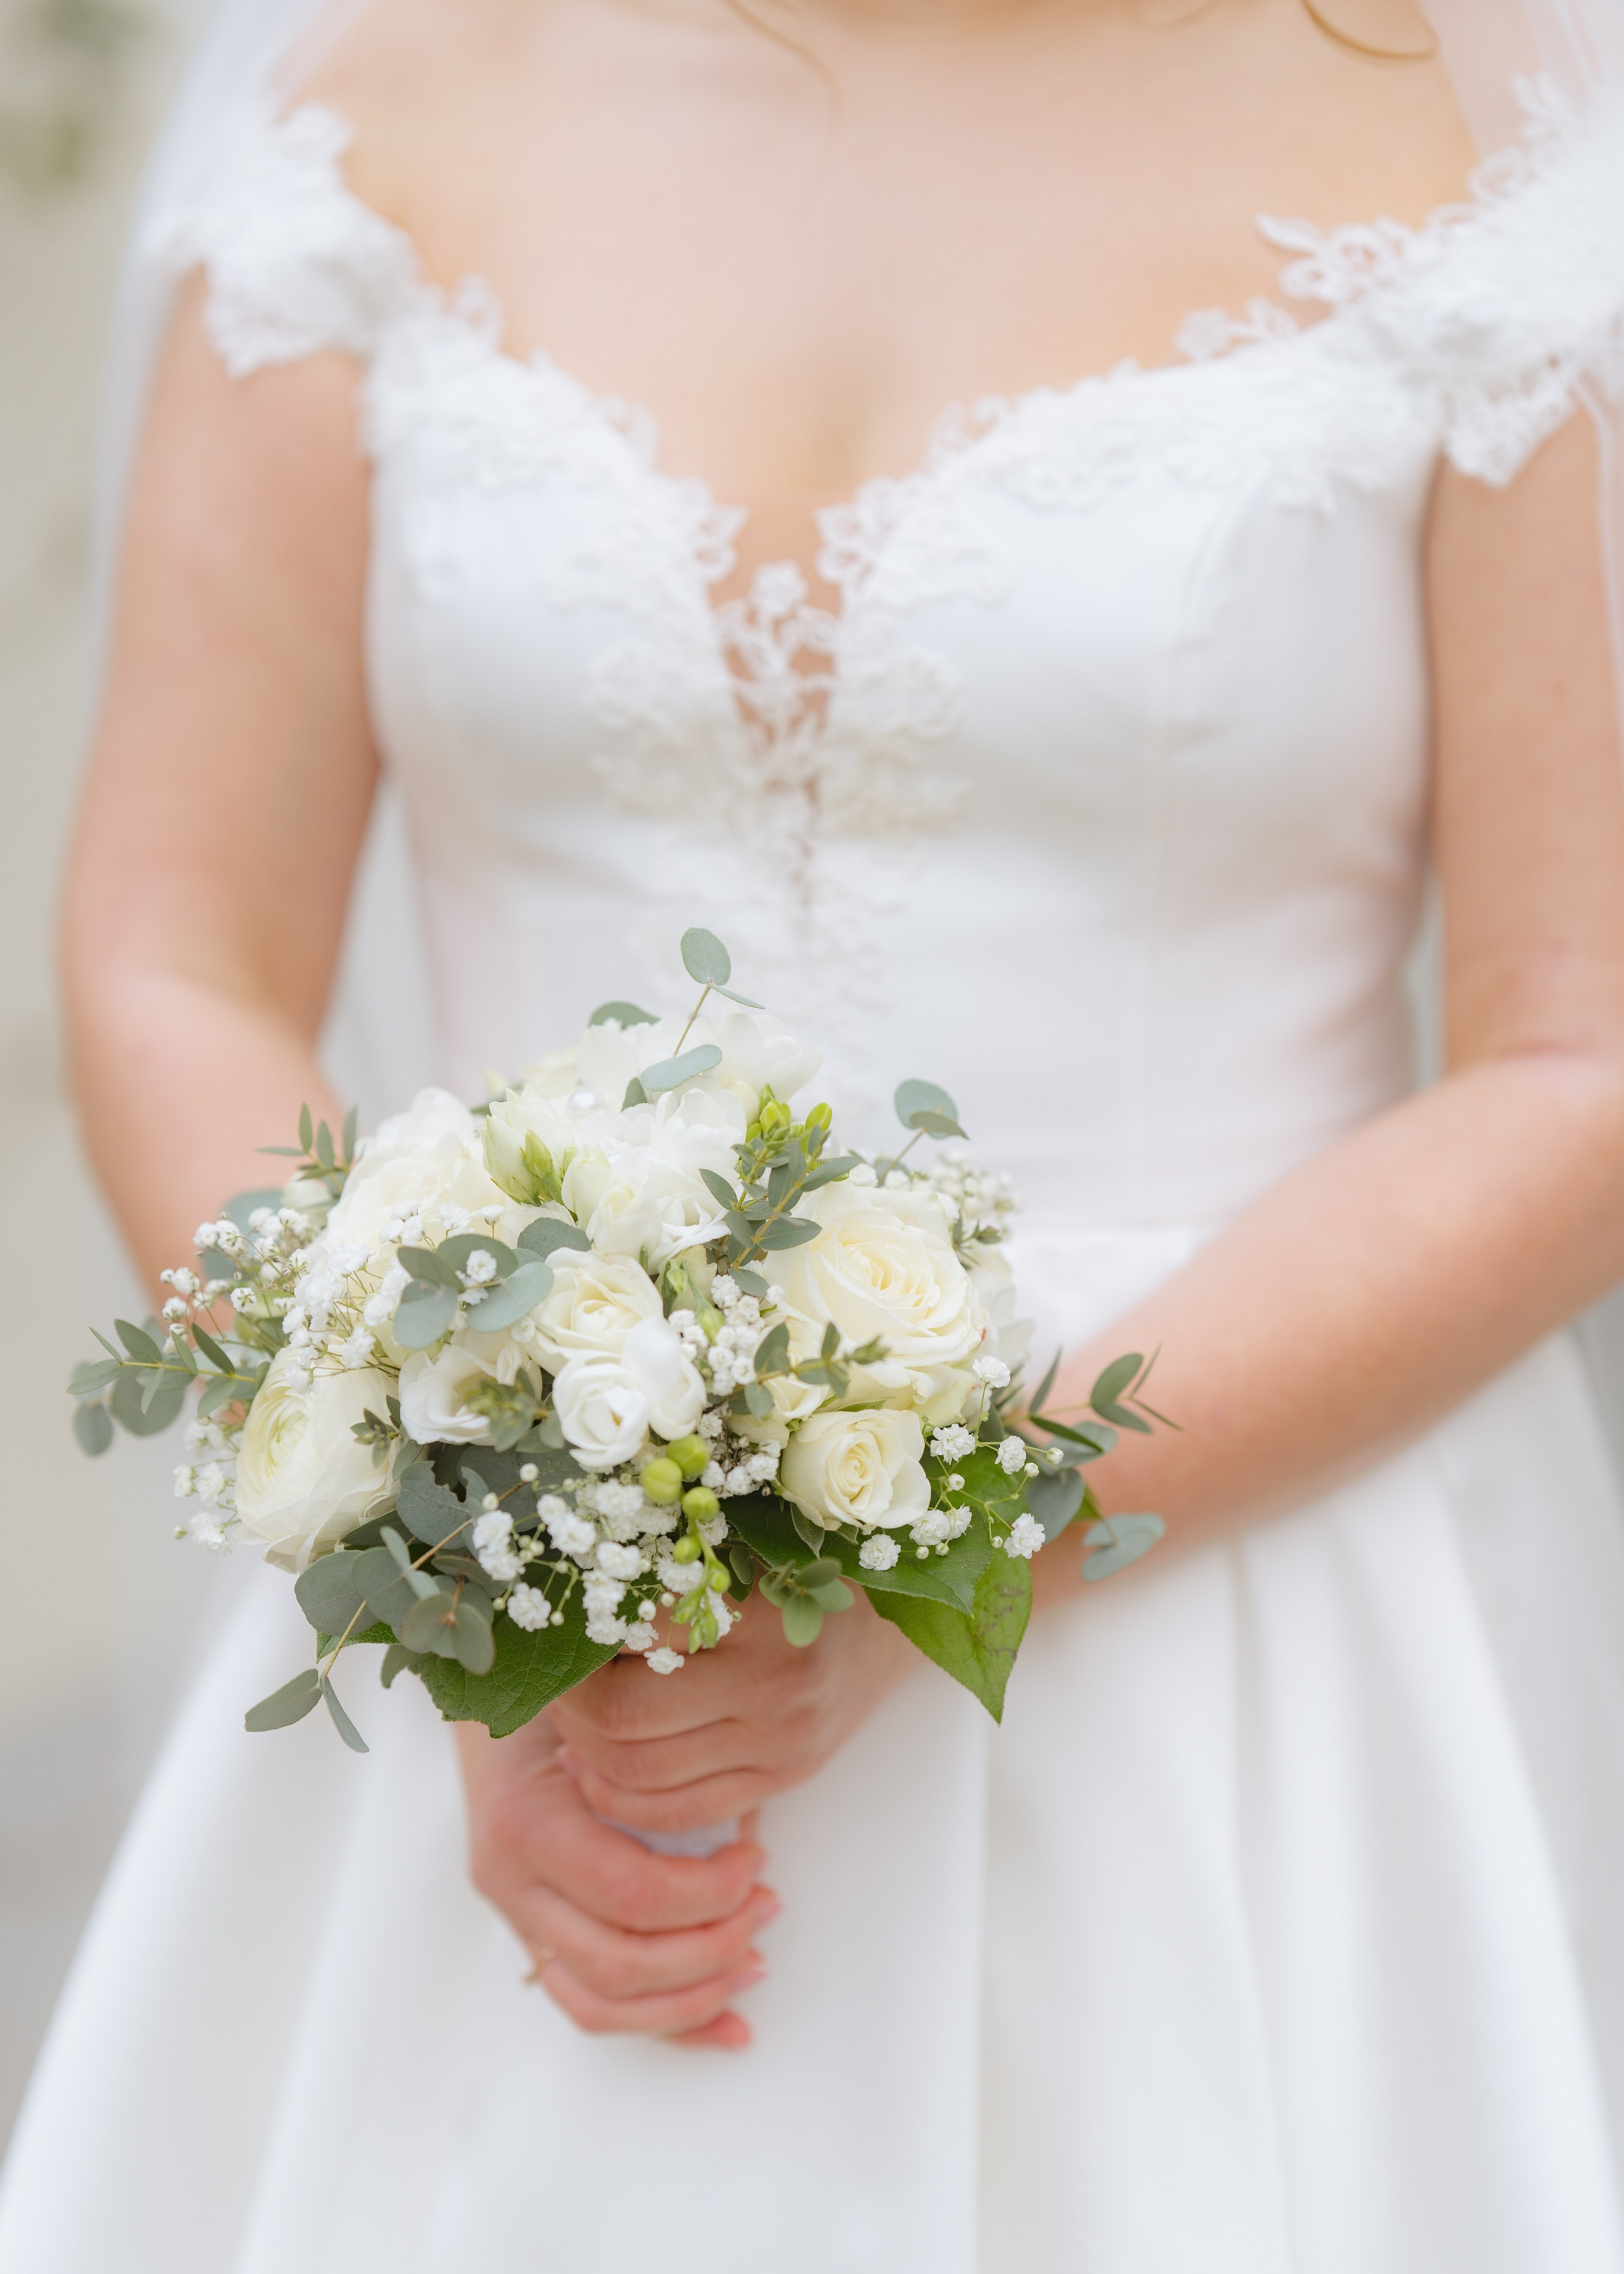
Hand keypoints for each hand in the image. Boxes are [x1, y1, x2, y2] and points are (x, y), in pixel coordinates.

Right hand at [457, 1714, 779, 2049]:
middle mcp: (510, 1882)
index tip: (758, 1858)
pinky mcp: (532, 1936)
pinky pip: (593, 2006)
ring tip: (756, 1961)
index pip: (631, 1895)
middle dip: (711, 1948)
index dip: (710, 1892)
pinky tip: (730, 2026)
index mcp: (526, 1822)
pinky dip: (669, 2024)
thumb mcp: (604, 1711)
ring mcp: (515, 1916)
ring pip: (601, 2005)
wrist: (490, 1687)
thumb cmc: (560, 1692)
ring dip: (693, 1998)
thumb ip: (661, 1769)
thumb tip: (749, 1822)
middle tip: (768, 1904)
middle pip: (618, 1964)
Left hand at [549, 1584, 915, 1834]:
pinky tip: (594, 1771)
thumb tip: (562, 1598)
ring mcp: (780, 1740)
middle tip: (551, 1682)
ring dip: (582, 1752)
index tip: (556, 1625)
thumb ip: (667, 1570)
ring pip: (639, 1774)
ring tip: (568, 1723)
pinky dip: (619, 1801)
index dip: (575, 1637)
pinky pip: (678, 1813)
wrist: (884, 1623)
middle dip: (567, 1705)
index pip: (627, 1633)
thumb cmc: (798, 1569)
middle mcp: (773, 1681)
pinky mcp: (784, 1779)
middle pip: (622, 1716)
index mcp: (756, 1607)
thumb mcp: (740, 1548)